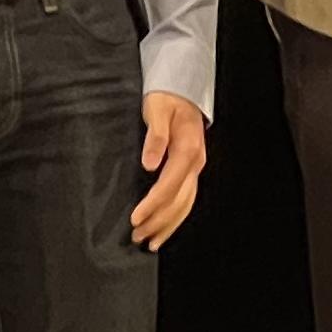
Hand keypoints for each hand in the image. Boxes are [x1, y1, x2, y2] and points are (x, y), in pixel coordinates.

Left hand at [129, 92, 209, 249]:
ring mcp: (196, 167)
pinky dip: (175, 216)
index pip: (169, 185)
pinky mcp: (191, 169)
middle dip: (158, 222)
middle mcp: (196, 163)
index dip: (152, 205)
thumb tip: (149, 164)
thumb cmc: (166, 98)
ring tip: (150, 242)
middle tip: (136, 237)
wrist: (181, 89)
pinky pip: (186, 199)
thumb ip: (154, 137)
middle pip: (178, 201)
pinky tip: (164, 227)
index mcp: (187, 150)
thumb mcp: (157, 110)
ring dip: (167, 225)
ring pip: (185, 204)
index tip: (135, 218)